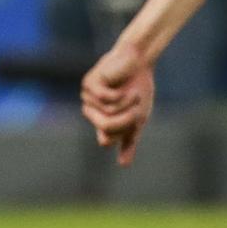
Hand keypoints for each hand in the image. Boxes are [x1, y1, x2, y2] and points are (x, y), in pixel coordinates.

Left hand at [81, 41, 156, 166]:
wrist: (138, 62)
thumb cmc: (138, 88)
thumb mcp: (137, 119)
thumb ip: (130, 141)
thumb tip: (123, 165)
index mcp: (100, 122)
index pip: (107, 139)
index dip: (125, 129)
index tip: (135, 115)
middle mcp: (91, 111)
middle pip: (107, 128)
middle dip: (127, 118)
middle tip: (137, 106)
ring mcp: (88, 98)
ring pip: (108, 113)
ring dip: (127, 102)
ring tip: (133, 90)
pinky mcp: (88, 84)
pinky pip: (105, 99)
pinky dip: (121, 93)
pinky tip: (124, 83)